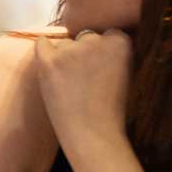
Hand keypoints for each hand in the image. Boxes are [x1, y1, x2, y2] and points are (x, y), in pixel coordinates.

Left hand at [34, 29, 132, 156]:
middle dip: (85, 53)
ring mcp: (71, 50)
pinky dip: (45, 52)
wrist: (94, 136)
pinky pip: (42, 43)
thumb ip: (118, 53)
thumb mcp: (129, 74)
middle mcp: (96, 40)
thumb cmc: (115, 111)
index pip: (108, 34)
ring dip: (66, 57)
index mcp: (120, 41)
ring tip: (72, 84)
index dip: (103, 52)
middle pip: (86, 37)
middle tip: (86, 79)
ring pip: (66, 44)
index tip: (103, 69)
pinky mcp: (49, 61)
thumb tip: (105, 38)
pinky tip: (51, 68)